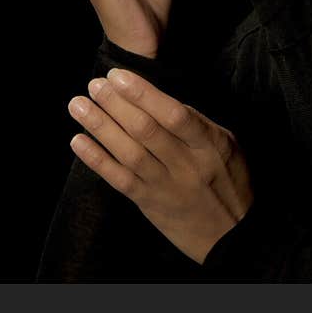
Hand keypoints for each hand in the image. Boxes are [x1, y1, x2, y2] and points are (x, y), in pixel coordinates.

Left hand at [66, 67, 252, 265]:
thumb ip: (195, 123)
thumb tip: (156, 98)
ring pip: (129, 153)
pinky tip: (78, 141)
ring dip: (100, 127)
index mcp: (210, 145)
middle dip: (115, 104)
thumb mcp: (226, 146)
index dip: (143, 93)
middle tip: (94, 84)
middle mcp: (187, 165)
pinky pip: (119, 180)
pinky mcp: (148, 203)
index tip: (118, 75)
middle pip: (146, 130)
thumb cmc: (228, 181)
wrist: (233, 237)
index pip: (174, 114)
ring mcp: (166, 186)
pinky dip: (96, 160)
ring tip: (78, 105)